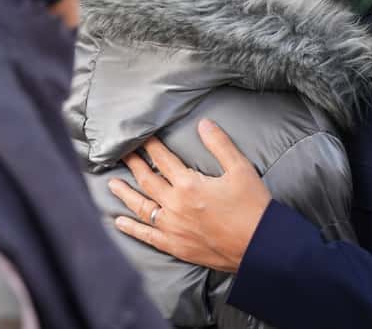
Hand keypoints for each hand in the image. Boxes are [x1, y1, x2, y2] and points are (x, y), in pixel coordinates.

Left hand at [108, 119, 271, 272]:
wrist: (259, 246)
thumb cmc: (252, 206)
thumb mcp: (240, 169)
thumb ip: (220, 144)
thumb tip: (203, 124)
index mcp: (189, 185)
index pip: (163, 160)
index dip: (151, 146)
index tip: (141, 136)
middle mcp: (175, 205)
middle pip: (147, 180)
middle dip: (133, 164)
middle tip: (121, 153)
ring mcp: (173, 228)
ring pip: (141, 207)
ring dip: (125, 194)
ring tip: (112, 184)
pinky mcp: (176, 246)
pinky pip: (147, 236)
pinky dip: (132, 229)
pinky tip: (120, 222)